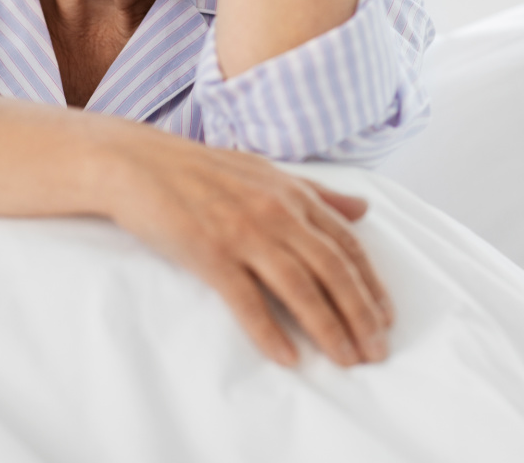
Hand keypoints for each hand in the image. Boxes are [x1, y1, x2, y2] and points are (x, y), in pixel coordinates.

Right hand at [93, 122, 392, 367]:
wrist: (138, 163)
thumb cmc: (201, 169)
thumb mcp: (266, 172)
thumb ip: (317, 193)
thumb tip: (364, 208)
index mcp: (292, 193)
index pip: (346, 244)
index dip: (371, 284)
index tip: (385, 318)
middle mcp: (276, 212)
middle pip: (332, 270)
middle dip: (360, 315)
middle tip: (376, 352)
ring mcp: (244, 232)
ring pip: (300, 287)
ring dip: (327, 327)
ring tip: (345, 359)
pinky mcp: (210, 252)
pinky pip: (247, 299)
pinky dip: (270, 330)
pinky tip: (288, 356)